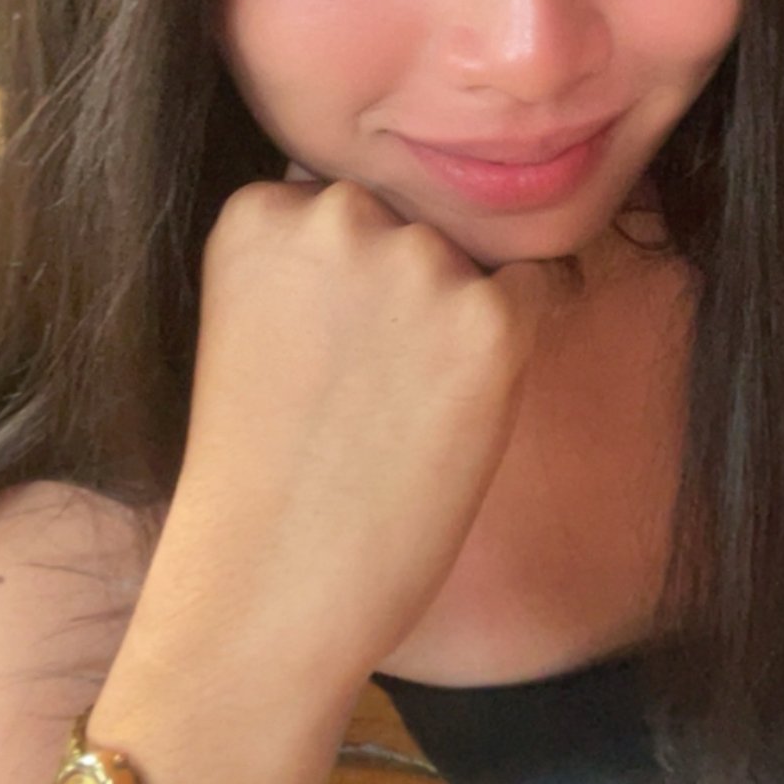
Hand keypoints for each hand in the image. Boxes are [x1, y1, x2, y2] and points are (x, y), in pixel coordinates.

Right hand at [167, 171, 565, 682]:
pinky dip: (513, 337)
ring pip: (467, 258)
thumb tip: (409, 217)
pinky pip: (533, 290)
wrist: (274, 583)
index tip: (320, 343)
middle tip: (365, 382)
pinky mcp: (489, 317)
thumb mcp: (250, 317)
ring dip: (455, 314)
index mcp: (262, 209)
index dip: (345, 278)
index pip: (340, 200)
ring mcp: (418, 259)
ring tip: (399, 407)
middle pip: (409, 220)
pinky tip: (462, 401)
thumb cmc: (259, 467)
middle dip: (404, 284)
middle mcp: (338, 213)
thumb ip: (310, 251)